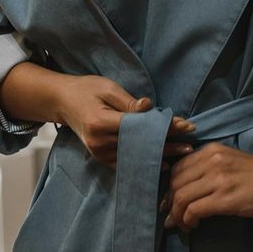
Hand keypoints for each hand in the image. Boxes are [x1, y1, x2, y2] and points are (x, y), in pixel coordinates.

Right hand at [53, 74, 193, 166]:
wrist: (63, 101)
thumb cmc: (86, 89)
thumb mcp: (108, 88)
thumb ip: (129, 102)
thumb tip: (150, 107)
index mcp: (100, 123)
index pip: (139, 128)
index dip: (163, 127)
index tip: (184, 125)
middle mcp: (99, 143)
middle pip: (140, 146)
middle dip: (167, 144)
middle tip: (190, 144)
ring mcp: (99, 153)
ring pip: (136, 157)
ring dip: (160, 154)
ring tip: (183, 152)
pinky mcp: (100, 158)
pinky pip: (127, 163)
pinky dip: (145, 162)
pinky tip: (163, 162)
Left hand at [162, 144, 252, 230]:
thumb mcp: (228, 161)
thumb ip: (207, 169)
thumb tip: (184, 190)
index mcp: (210, 151)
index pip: (177, 169)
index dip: (169, 188)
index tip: (170, 203)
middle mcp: (211, 161)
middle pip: (175, 184)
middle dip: (169, 204)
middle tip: (173, 218)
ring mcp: (218, 179)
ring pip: (180, 197)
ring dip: (177, 215)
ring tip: (183, 224)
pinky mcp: (225, 198)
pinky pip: (194, 210)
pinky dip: (188, 220)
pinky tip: (195, 225)